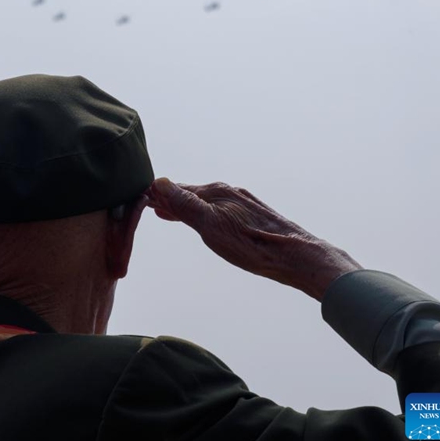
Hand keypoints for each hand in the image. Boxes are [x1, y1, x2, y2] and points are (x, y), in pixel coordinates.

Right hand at [147, 178, 361, 300]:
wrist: (298, 257)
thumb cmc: (254, 246)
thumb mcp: (211, 227)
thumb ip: (184, 205)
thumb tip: (159, 183)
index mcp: (217, 192)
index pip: (178, 189)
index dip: (158, 194)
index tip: (141, 196)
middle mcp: (229, 193)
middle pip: (191, 194)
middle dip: (170, 199)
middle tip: (150, 205)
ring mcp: (242, 204)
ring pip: (205, 202)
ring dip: (185, 207)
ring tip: (169, 213)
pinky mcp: (252, 217)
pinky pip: (218, 210)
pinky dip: (202, 213)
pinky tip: (204, 222)